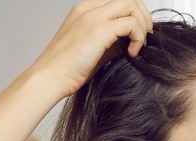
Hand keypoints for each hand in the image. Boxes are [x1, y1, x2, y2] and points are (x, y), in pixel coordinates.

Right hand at [27, 0, 153, 98]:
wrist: (49, 78)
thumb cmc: (67, 69)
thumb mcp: (93, 50)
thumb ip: (111, 42)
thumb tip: (130, 43)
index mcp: (84, 11)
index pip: (118, 1)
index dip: (133, 14)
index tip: (138, 34)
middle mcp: (88, 9)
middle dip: (142, 15)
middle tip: (145, 36)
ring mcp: (93, 17)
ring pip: (130, 5)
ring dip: (141, 25)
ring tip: (138, 45)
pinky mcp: (99, 31)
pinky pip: (131, 24)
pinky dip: (138, 38)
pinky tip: (131, 53)